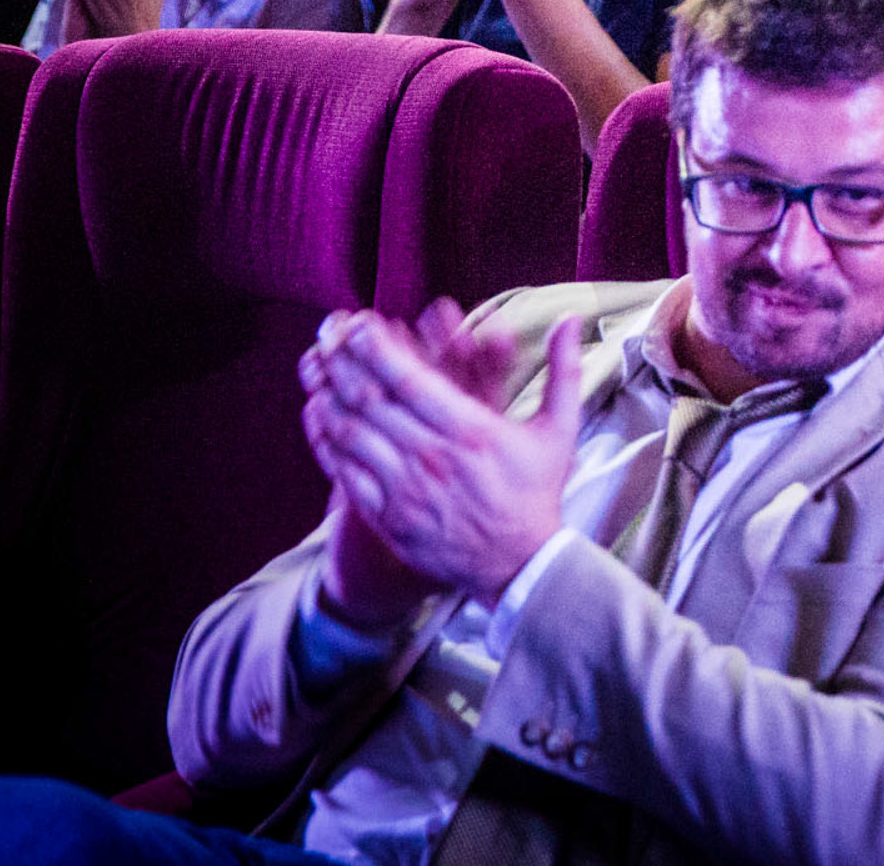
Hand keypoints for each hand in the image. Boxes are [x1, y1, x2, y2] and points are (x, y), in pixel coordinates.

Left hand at [301, 304, 583, 605]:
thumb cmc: (537, 492)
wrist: (520, 565)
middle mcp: (434, 457)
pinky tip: (317, 412)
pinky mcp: (389, 516)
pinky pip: (345, 471)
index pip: (410, 379)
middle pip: (372, 399)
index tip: (357, 323)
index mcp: (473, 430)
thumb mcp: (559, 429)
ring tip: (312, 363)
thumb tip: (571, 318)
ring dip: (327, 392)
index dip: (376, 347)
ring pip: (352, 432)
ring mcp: (407, 489)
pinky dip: (325, 438)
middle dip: (342, 359)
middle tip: (324, 331)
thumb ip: (564, 370)